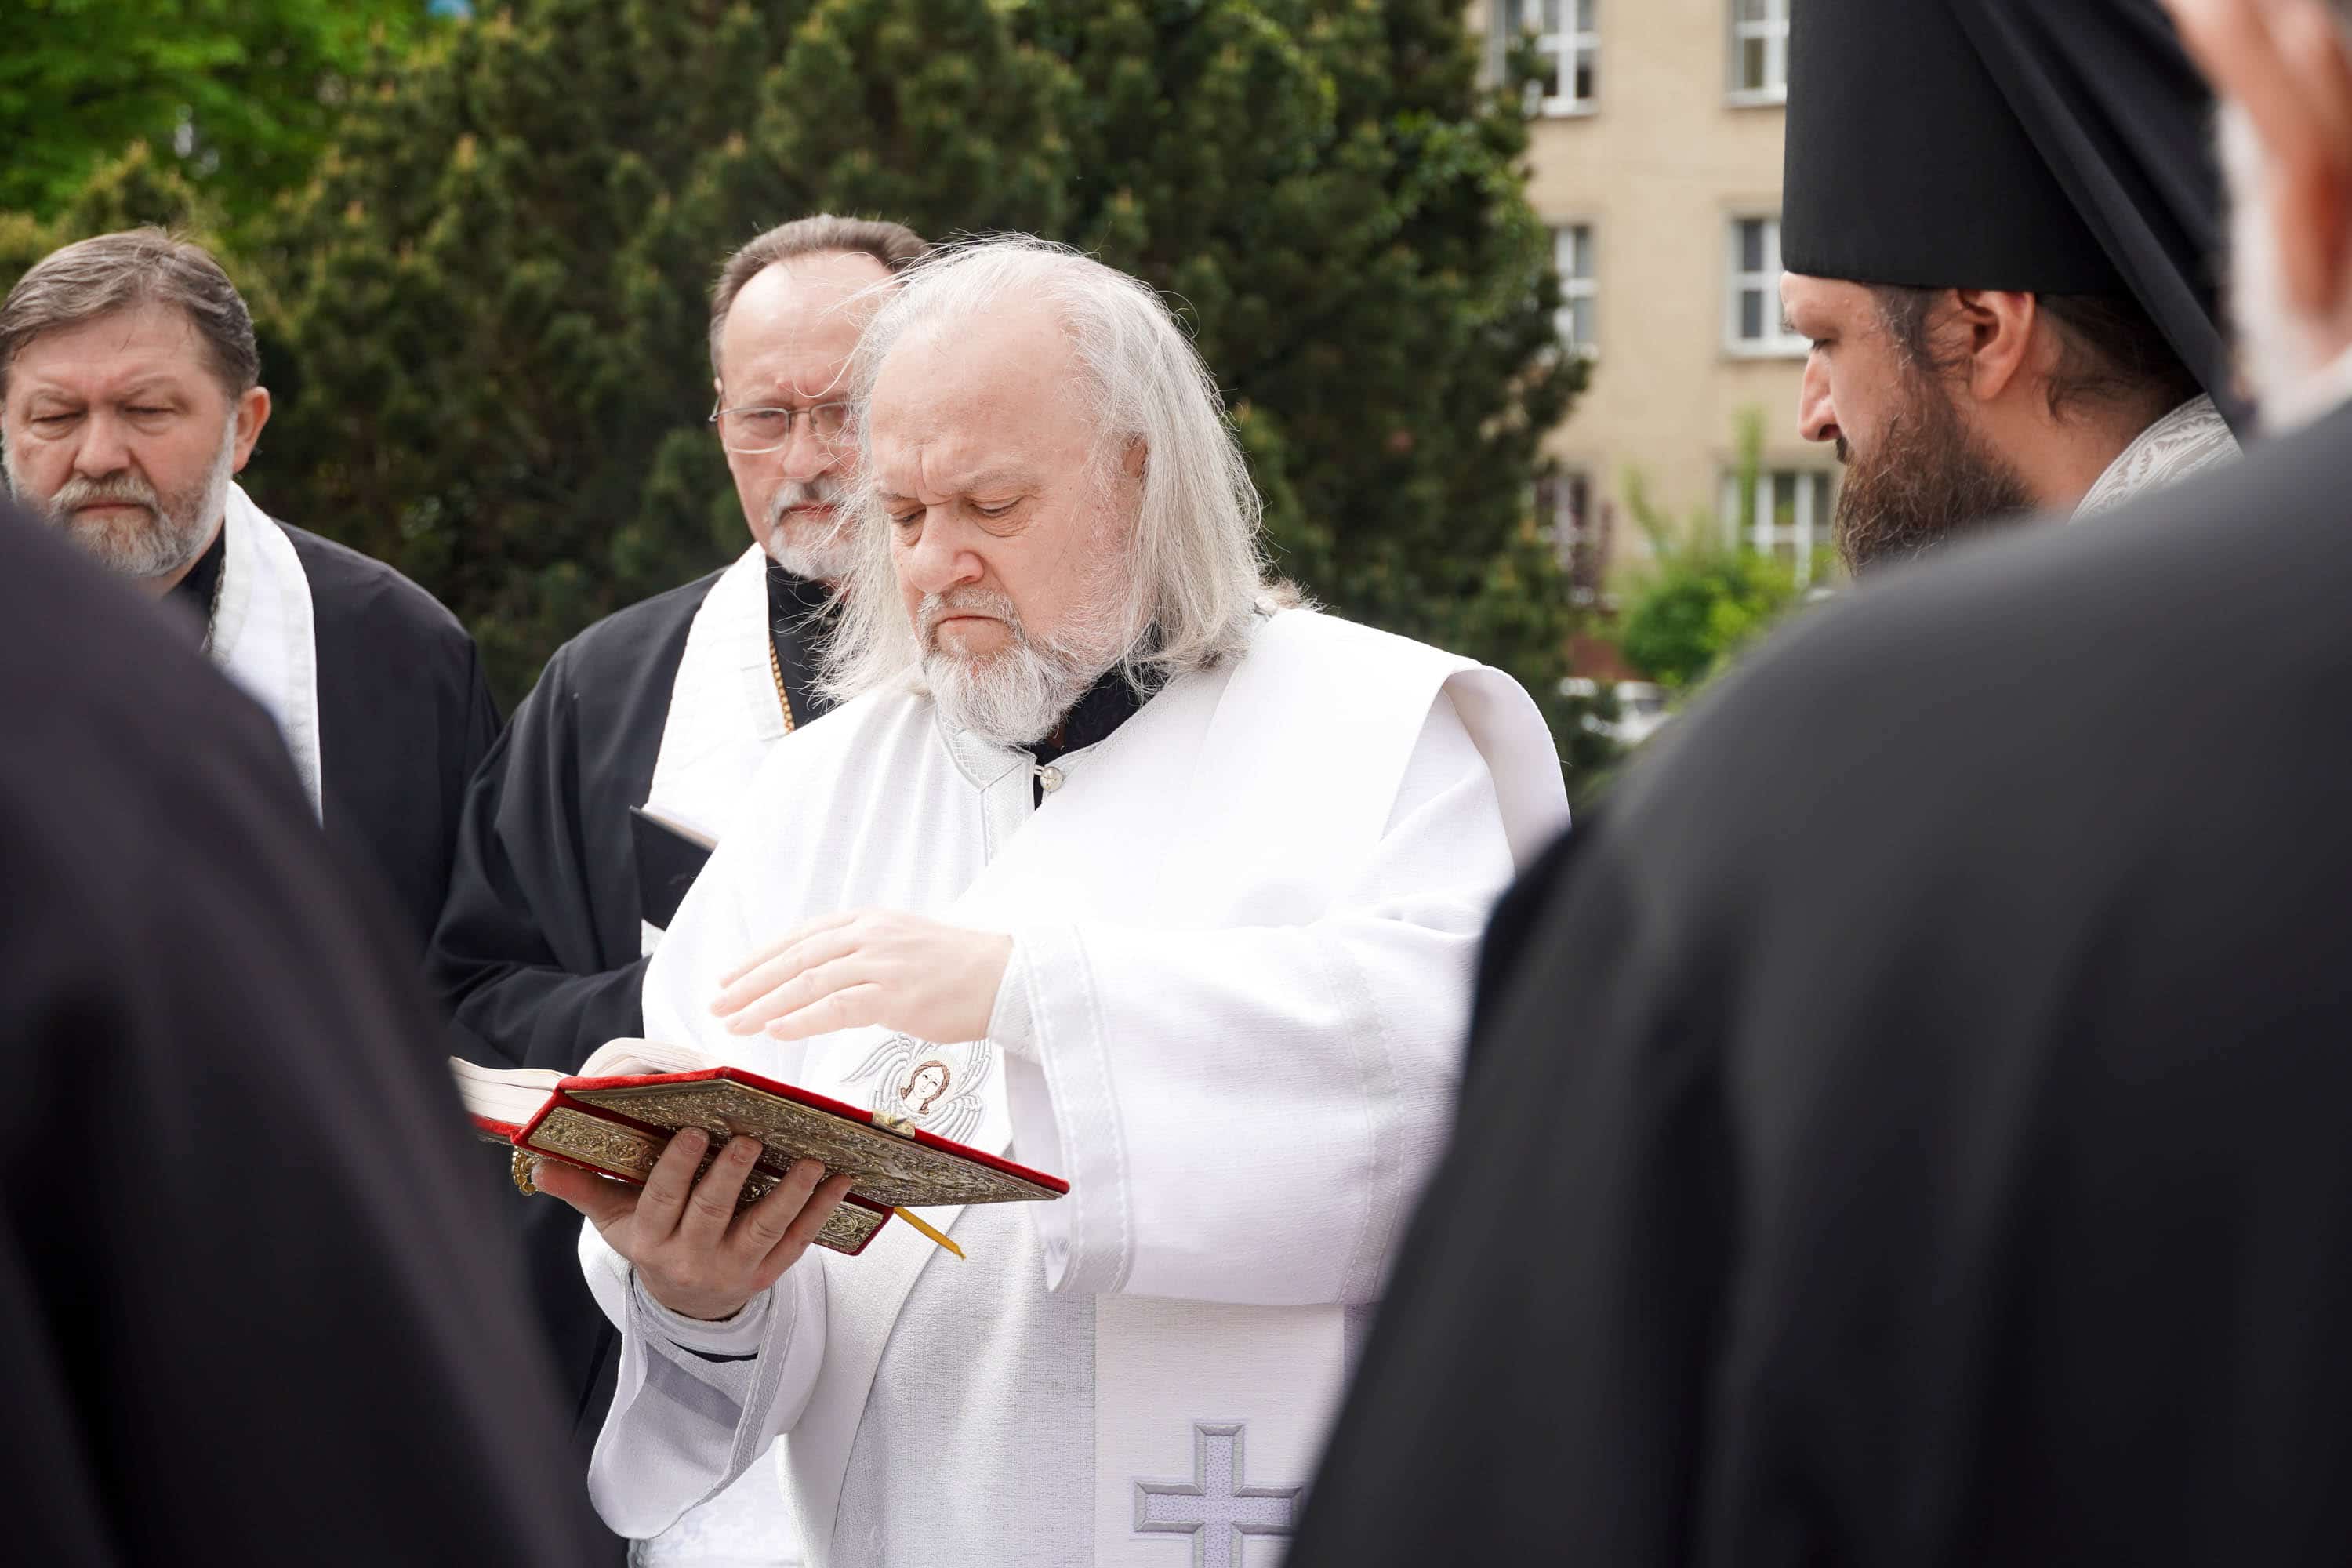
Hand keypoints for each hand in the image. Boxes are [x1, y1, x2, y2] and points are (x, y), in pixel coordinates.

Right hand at [536, 1128, 852, 1320]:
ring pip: (763, 1229)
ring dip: (789, 1195)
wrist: (684, 1301)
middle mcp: (691, 1258)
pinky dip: (820, 1212)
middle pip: (712, 1214)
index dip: (677, 1170)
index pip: (662, 1203)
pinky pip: (797, 1242)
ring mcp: (733, 1268)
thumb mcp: (612, 1219)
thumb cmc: (649, 1240)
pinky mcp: (767, 1274)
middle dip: (730, 1176)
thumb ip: (583, 1188)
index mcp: (651, 1241)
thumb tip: (539, 1162)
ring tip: (810, 1161)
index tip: (692, 1133)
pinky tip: (840, 1181)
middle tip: (747, 1138)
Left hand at [710, 908, 1012, 1044]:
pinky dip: (800, 1019)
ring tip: (735, 1023)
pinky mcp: (895, 994)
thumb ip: (863, 954)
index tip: (729, 978)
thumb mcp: (903, 946)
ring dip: (764, 1003)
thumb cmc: (959, 969)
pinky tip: (775, 1031)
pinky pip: (836, 1007)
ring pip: (807, 981)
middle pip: (794, 957)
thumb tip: (823, 978)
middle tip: (717, 1005)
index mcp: (868, 920)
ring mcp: (881, 963)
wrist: (1007, 976)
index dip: (759, 958)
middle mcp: (869, 935)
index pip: (800, 937)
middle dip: (750, 982)